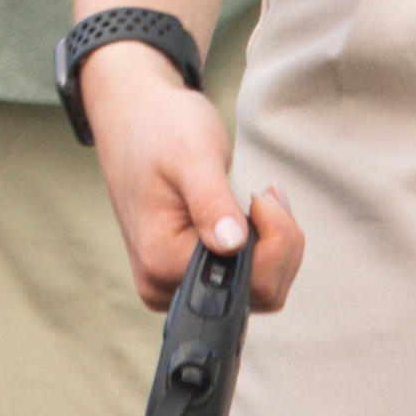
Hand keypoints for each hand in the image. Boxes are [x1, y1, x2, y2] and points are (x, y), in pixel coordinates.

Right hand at [74, 54, 299, 313]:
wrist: (135, 122)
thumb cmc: (159, 130)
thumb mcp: (189, 156)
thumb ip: (211, 202)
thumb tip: (232, 244)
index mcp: (161, 262)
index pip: (248, 282)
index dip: (272, 241)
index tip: (262, 196)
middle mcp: (166, 285)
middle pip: (260, 293)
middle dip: (279, 242)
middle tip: (266, 194)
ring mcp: (178, 284)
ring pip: (261, 289)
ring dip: (275, 244)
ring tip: (261, 200)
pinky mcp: (192, 274)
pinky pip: (248, 280)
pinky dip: (265, 248)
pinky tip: (255, 214)